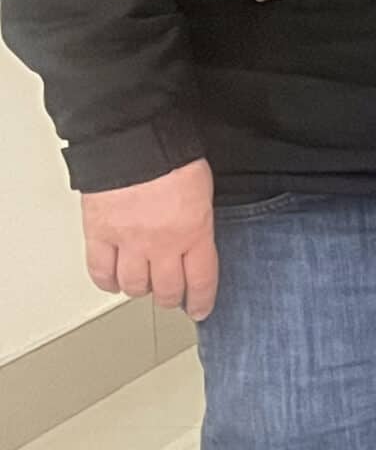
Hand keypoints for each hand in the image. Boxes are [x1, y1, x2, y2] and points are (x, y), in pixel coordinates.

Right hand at [82, 159, 217, 319]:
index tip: (199, 309)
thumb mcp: (203, 192)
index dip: (200, 300)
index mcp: (194, 232)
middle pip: (165, 290)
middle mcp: (161, 244)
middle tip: (170, 296)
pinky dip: (106, 280)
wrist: (133, 140)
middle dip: (170, 297)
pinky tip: (112, 280)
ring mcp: (128, 242)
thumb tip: (194, 241)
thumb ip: (198, 223)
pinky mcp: (99, 234)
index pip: (200, 280)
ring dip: (139, 289)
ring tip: (142, 284)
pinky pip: (100, 271)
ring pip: (133, 286)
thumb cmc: (171, 155)